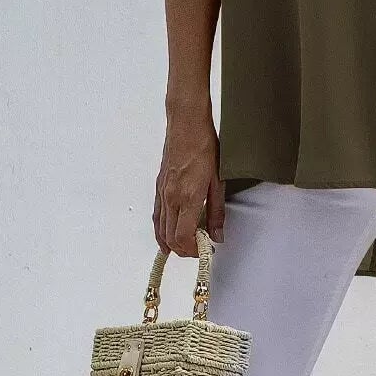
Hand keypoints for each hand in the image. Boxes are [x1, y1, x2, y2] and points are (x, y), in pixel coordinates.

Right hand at [154, 107, 224, 256]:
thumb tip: (217, 235)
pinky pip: (157, 216)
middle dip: (184, 249)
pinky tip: (168, 234)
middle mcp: (170, 198)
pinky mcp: (159, 187)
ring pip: (160, 229)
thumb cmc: (205, 148)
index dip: (193, 250)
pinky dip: (162, 230)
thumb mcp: (218, 181)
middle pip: (169, 238)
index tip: (205, 249)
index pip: (183, 237)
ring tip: (186, 246)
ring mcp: (162, 193)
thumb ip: (217, 212)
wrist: (186, 125)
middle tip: (199, 249)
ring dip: (171, 242)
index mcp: (187, 198)